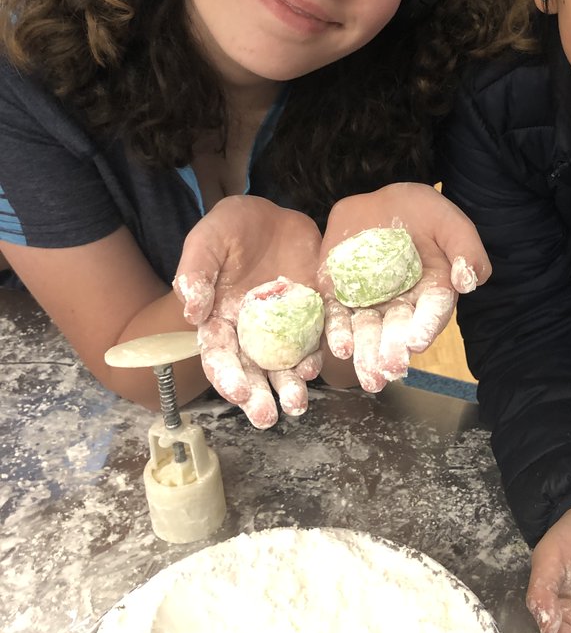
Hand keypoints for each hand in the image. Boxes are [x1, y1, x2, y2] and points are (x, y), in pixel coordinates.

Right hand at [173, 196, 324, 428]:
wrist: (272, 215)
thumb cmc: (230, 228)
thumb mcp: (206, 241)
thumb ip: (196, 272)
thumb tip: (191, 312)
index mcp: (220, 321)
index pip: (220, 356)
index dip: (227, 376)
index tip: (237, 391)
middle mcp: (251, 332)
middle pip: (253, 370)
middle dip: (259, 396)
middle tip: (267, 417)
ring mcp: (284, 326)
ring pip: (286, 364)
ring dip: (290, 386)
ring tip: (297, 403)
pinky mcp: (312, 313)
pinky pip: (316, 339)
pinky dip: (317, 353)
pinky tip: (318, 365)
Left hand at [319, 183, 490, 390]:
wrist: (379, 201)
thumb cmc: (421, 211)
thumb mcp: (448, 221)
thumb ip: (465, 248)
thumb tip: (469, 281)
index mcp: (433, 291)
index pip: (432, 313)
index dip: (424, 327)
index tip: (416, 343)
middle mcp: (403, 304)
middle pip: (399, 331)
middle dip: (394, 352)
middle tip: (390, 369)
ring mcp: (370, 303)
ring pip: (368, 332)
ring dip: (367, 354)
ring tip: (368, 374)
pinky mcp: (341, 296)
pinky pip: (338, 317)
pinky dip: (338, 333)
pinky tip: (340, 347)